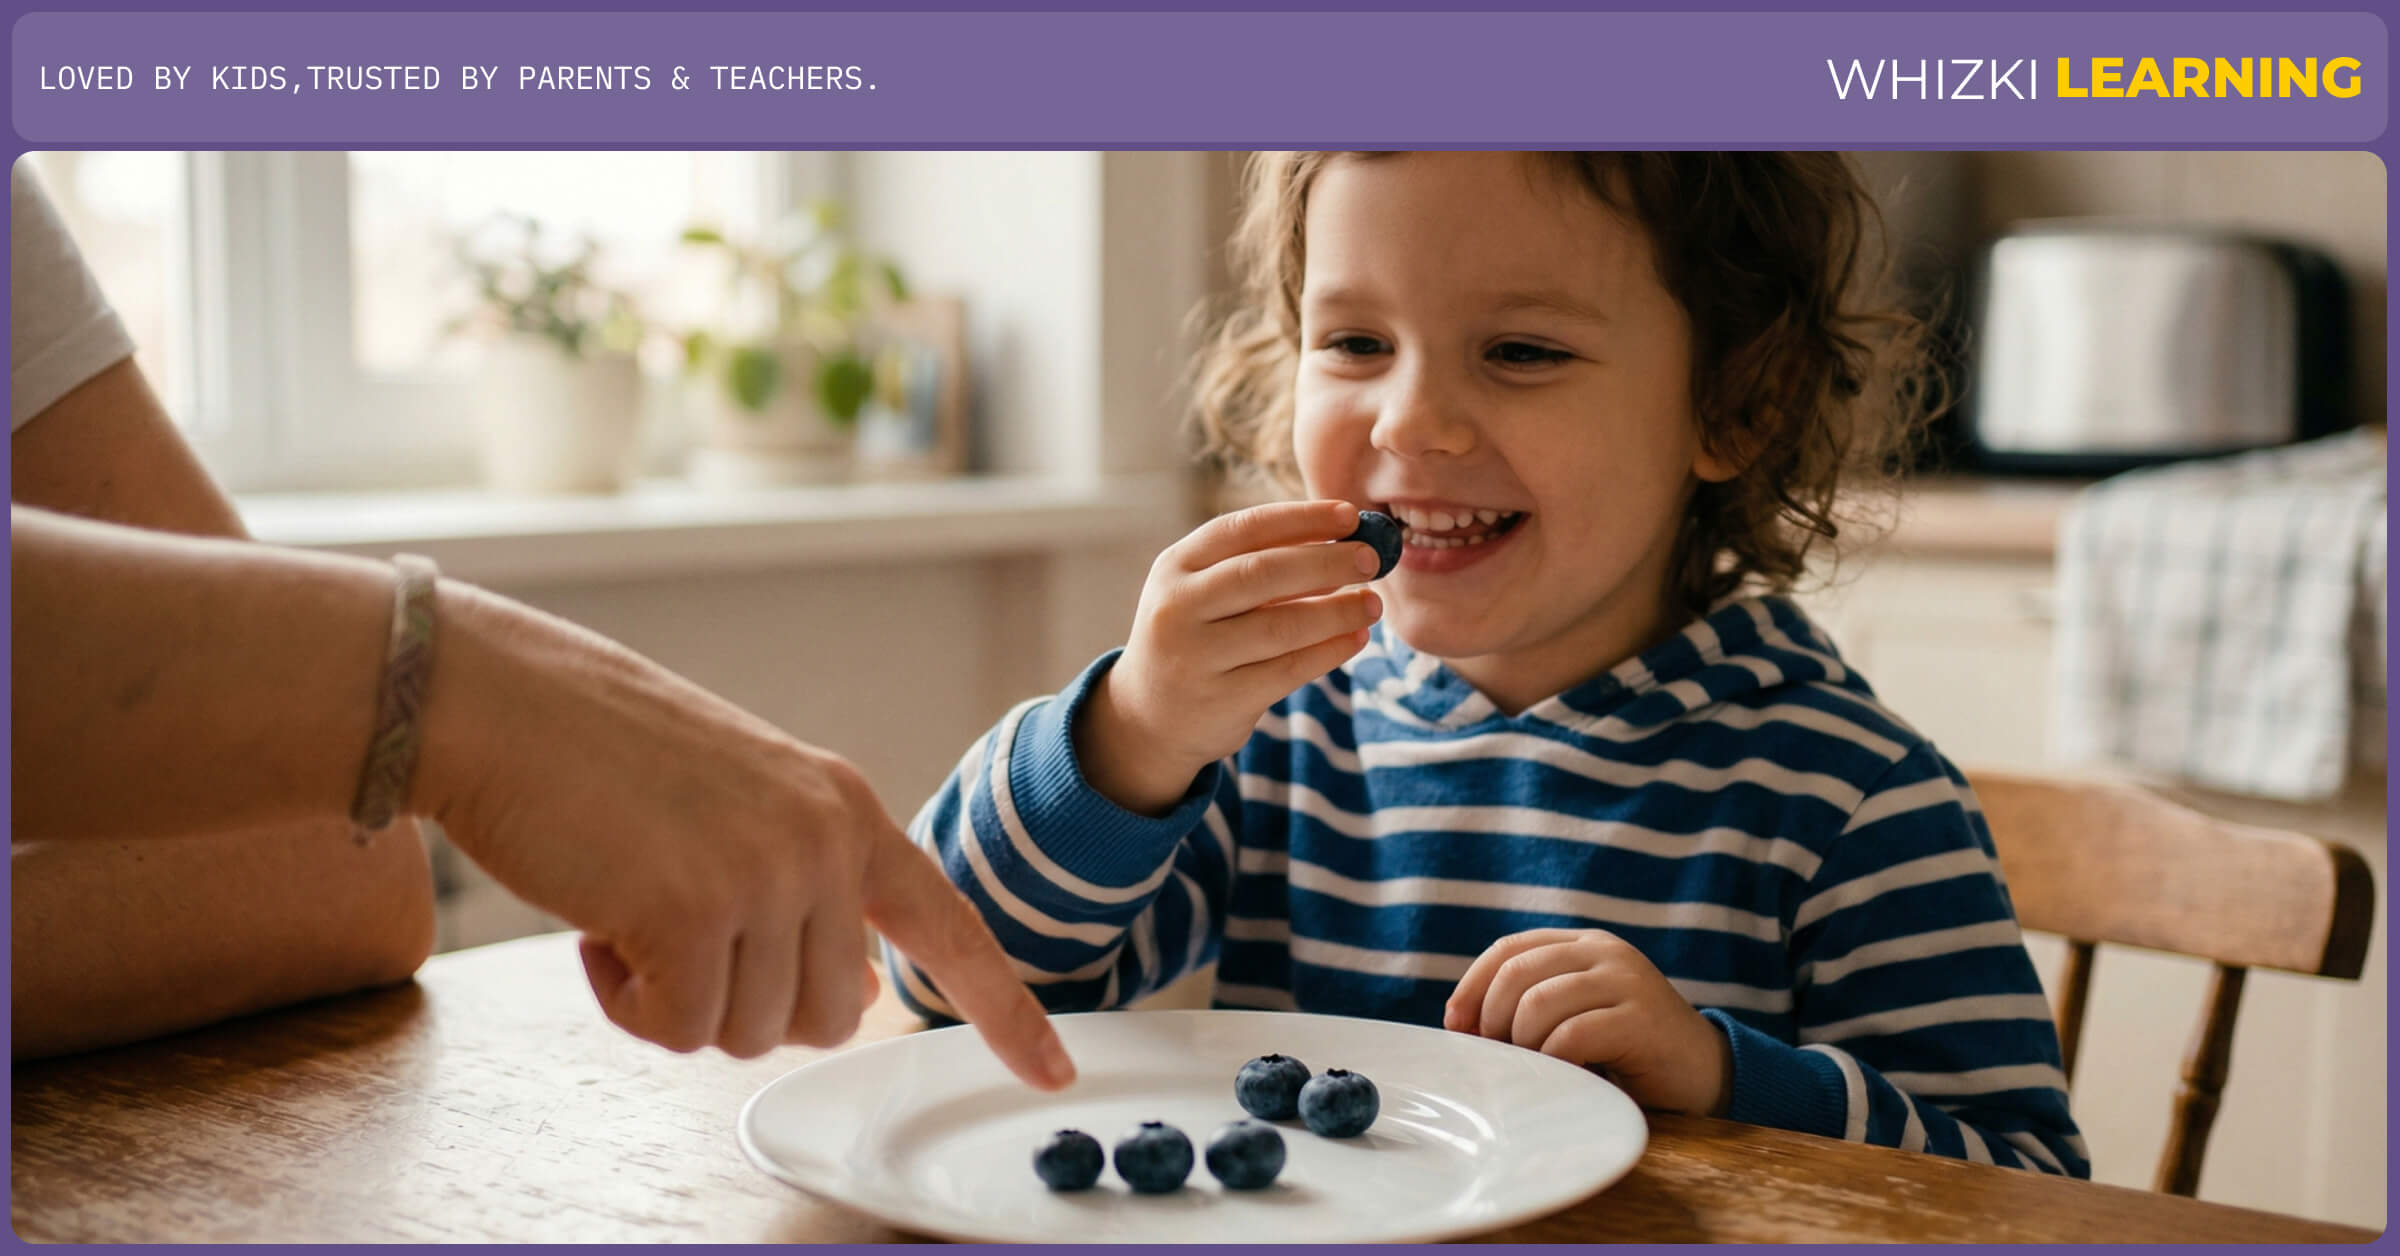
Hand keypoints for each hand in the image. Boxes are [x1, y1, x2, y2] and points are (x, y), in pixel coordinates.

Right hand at [411, 582, 1074, 1088]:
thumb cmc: (601, 756)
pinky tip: (598, 924)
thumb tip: (846, 993)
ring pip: (750, 1034)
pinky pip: (679, 1031)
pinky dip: (628, 1005)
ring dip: (678, 999)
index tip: (1053, 1070)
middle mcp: (824, 841)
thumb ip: (806, 884)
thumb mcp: (745, 803)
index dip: (1003, 1009)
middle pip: (826, 1017)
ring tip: (631, 907)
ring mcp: (764, 875)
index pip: (949, 926)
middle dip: (744, 1001)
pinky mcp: (690, 912)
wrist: (501, 701)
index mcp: (846, 810)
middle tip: (674, 927)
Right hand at [1077, 500, 1383, 814]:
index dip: (1301, 519)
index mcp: (1175, 566)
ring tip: (1372, 604)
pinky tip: (1355, 638)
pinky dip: (1329, 651)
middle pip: (1262, 573)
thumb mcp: (1204, 593)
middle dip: (1326, 561)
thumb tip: (1342, 544)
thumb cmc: (1195, 639)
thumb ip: (1259, 567)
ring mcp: (1196, 656)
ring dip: (1337, 611)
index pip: (1244, 528)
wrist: (1148, 718)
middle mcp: (1178, 607)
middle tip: (1371, 558)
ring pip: (1281, 625)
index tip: (1349, 514)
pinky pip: (1289, 669)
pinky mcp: (1221, 699)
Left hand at [1444, 928, 1730, 1116]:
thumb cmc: (1628, 1051)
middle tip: (1498, 1057)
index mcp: (1583, 944)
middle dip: (1492, 1020)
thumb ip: (1533, 1004)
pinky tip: (1565, 1077)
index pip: (1508, 949)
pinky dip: (1554, 1062)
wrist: (1705, 1072)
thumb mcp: (1576, 1014)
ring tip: (1537, 1069)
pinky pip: (1570, 1036)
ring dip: (1523, 1045)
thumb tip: (1463, 1024)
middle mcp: (1604, 952)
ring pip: (1538, 1004)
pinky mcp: (1640, 1019)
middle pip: (1515, 973)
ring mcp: (1625, 981)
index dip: (1472, 987)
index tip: (1456, 1027)